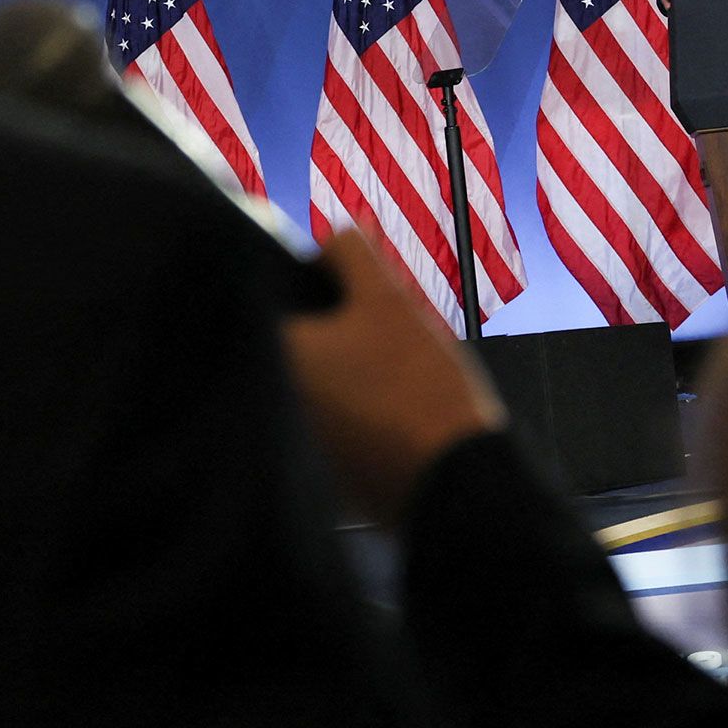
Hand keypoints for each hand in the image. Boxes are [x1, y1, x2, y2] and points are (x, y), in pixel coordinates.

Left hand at [284, 232, 505, 526]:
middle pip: (298, 339)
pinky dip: (360, 404)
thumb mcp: (387, 299)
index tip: (352, 283)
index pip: (272, 293)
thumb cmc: (417, 384)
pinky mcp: (325, 469)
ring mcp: (298, 438)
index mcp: (277, 353)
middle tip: (383, 326)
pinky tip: (399, 406)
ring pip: (320, 377)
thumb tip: (326, 245)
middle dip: (336, 323)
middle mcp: (269, 399)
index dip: (314, 278)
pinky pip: (337, 418)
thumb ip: (350, 252)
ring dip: (349, 364)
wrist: (458, 483)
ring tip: (398, 368)